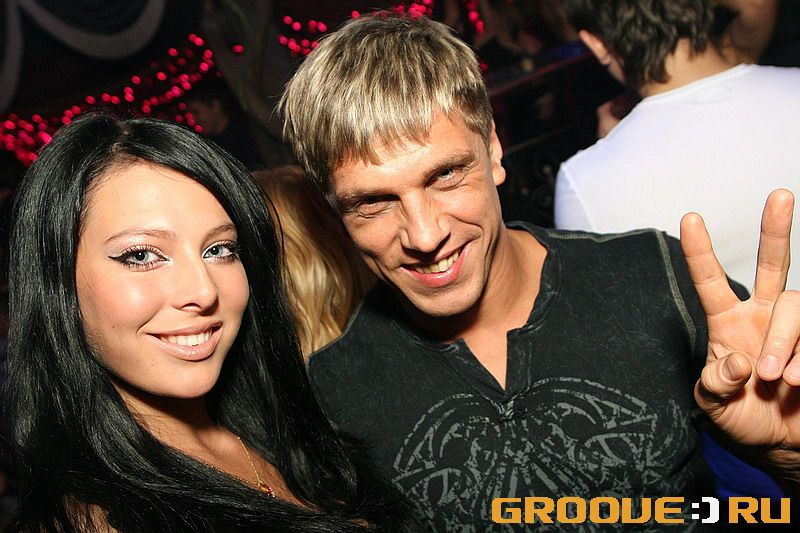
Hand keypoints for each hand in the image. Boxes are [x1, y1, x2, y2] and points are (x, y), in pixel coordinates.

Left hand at [681, 189, 799, 481]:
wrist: (782, 445)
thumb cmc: (741, 417)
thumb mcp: (713, 405)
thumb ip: (715, 384)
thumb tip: (739, 361)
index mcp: (728, 323)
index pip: (710, 282)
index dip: (700, 251)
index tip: (690, 217)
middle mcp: (763, 317)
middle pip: (772, 264)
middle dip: (775, 228)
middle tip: (780, 195)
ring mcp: (796, 330)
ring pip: (795, 306)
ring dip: (785, 343)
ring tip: (781, 382)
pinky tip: (798, 385)